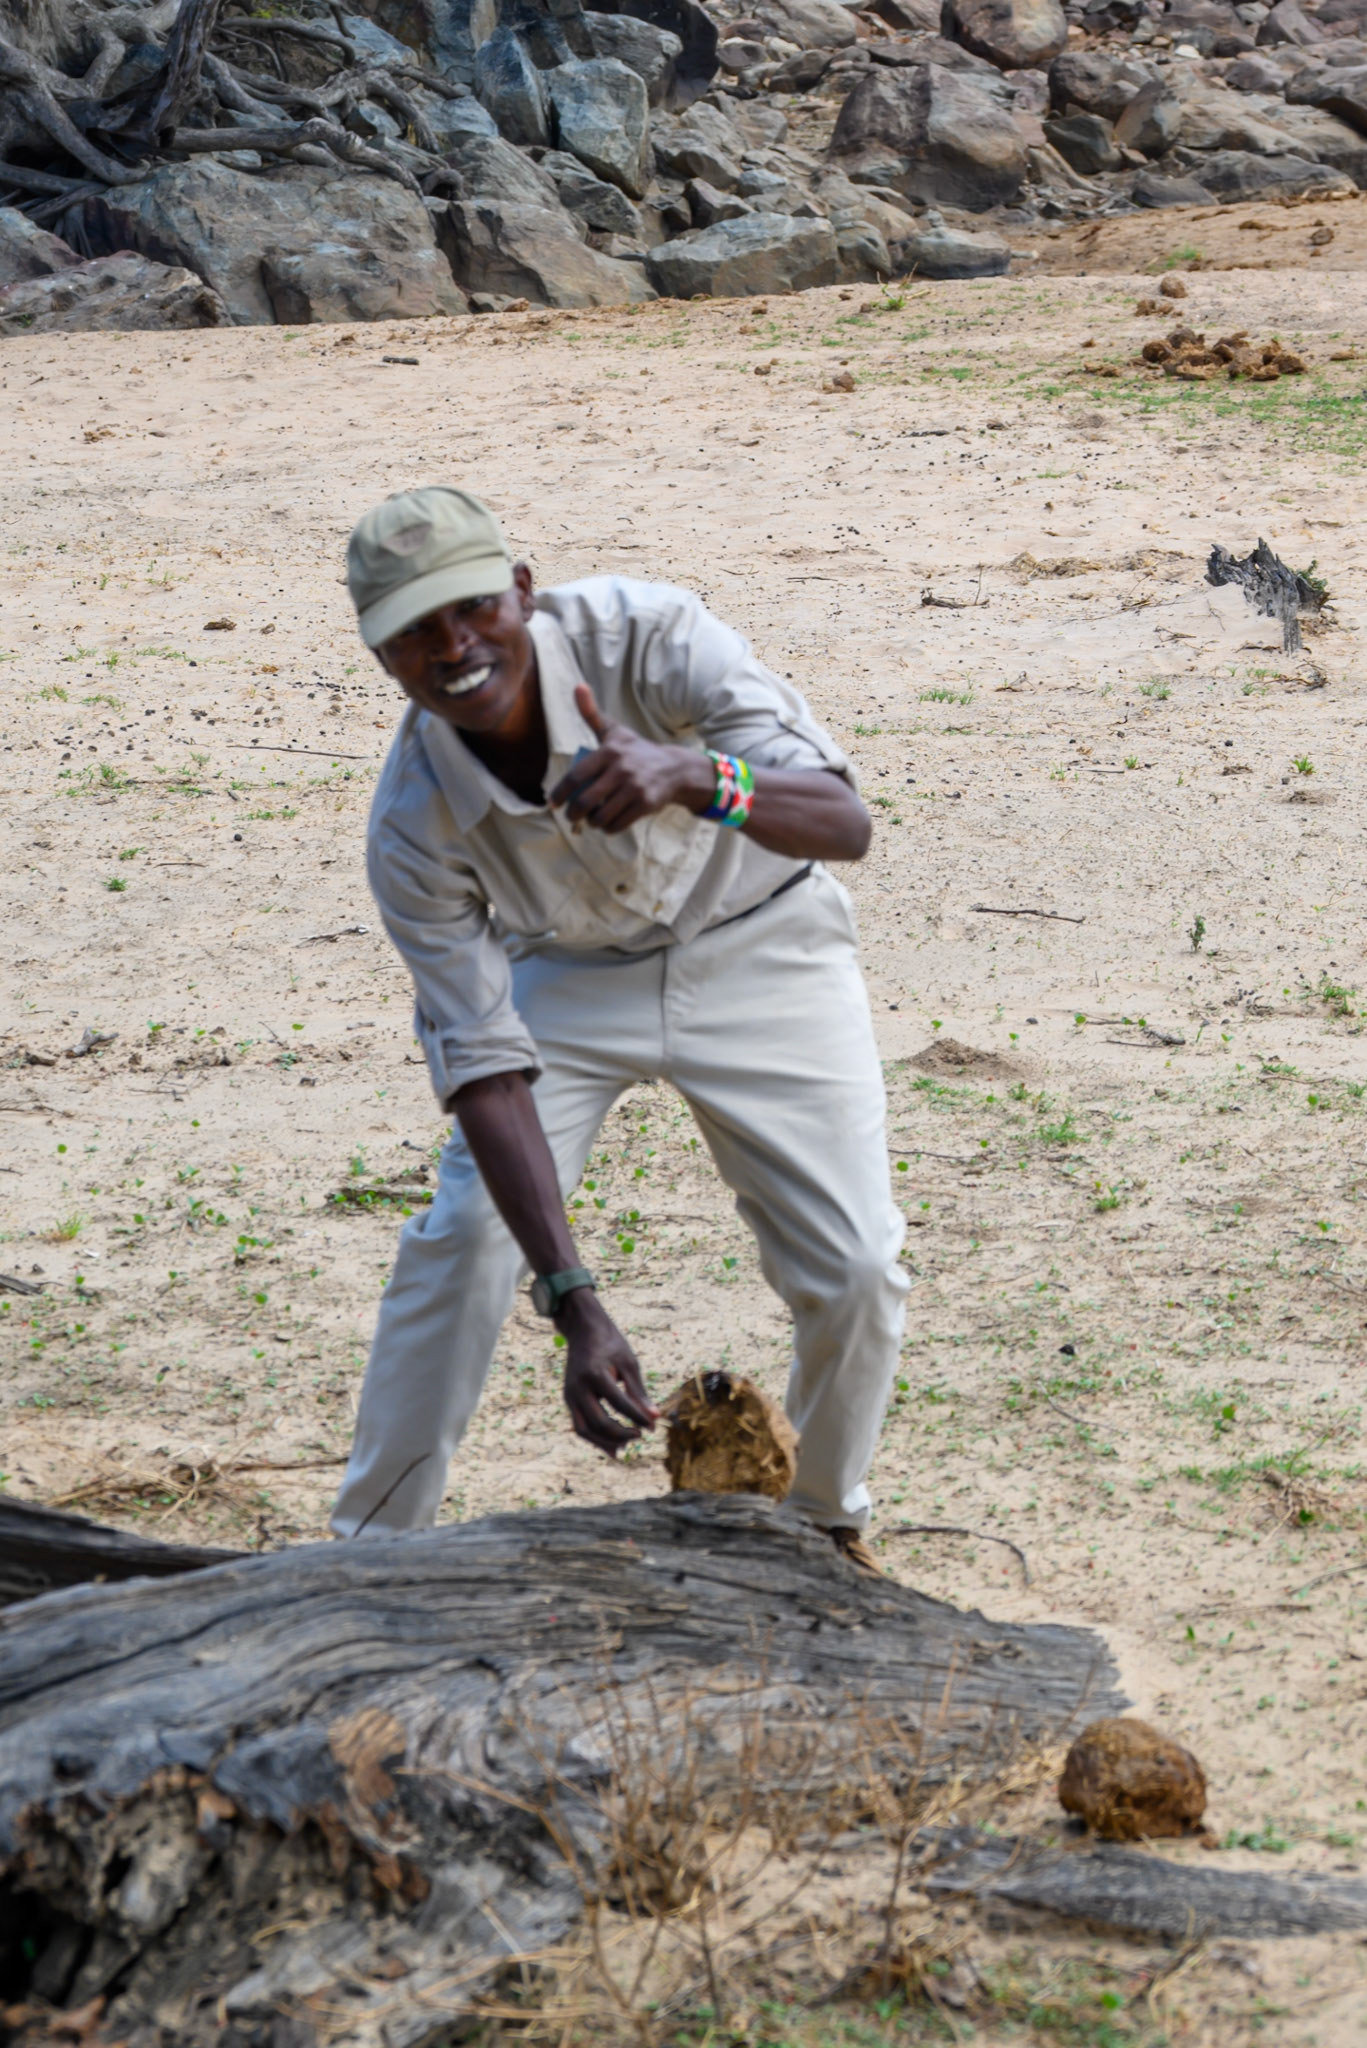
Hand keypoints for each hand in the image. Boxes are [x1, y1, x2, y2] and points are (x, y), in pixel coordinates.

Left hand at [549, 685, 711, 833]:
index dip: (560, 793)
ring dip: (592, 823)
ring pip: (601, 816)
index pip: (576, 777)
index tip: (553, 803)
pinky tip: (607, 824)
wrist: (674, 769)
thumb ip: (592, 713)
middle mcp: (621, 769)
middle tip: (571, 817)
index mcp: (610, 751)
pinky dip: (608, 828)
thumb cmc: (636, 750)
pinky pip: (617, 824)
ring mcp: (634, 788)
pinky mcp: (645, 804)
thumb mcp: (615, 731)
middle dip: (574, 814)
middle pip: (586, 801)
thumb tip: (577, 686)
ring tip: (591, 820)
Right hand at [557, 1288, 659, 1454]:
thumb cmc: (611, 1345)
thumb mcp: (629, 1363)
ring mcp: (569, 1395)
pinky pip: (579, 1425)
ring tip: (626, 1445)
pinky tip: (613, 1446)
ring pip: (584, 1430)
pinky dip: (595, 1438)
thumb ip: (639, 1392)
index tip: (653, 1426)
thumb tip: (655, 1418)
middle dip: (621, 1434)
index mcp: (595, 1374)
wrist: (583, 1330)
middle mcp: (578, 1387)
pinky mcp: (568, 1399)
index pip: (619, 1403)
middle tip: (640, 1435)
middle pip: (599, 1422)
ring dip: (606, 1442)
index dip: (638, 1418)